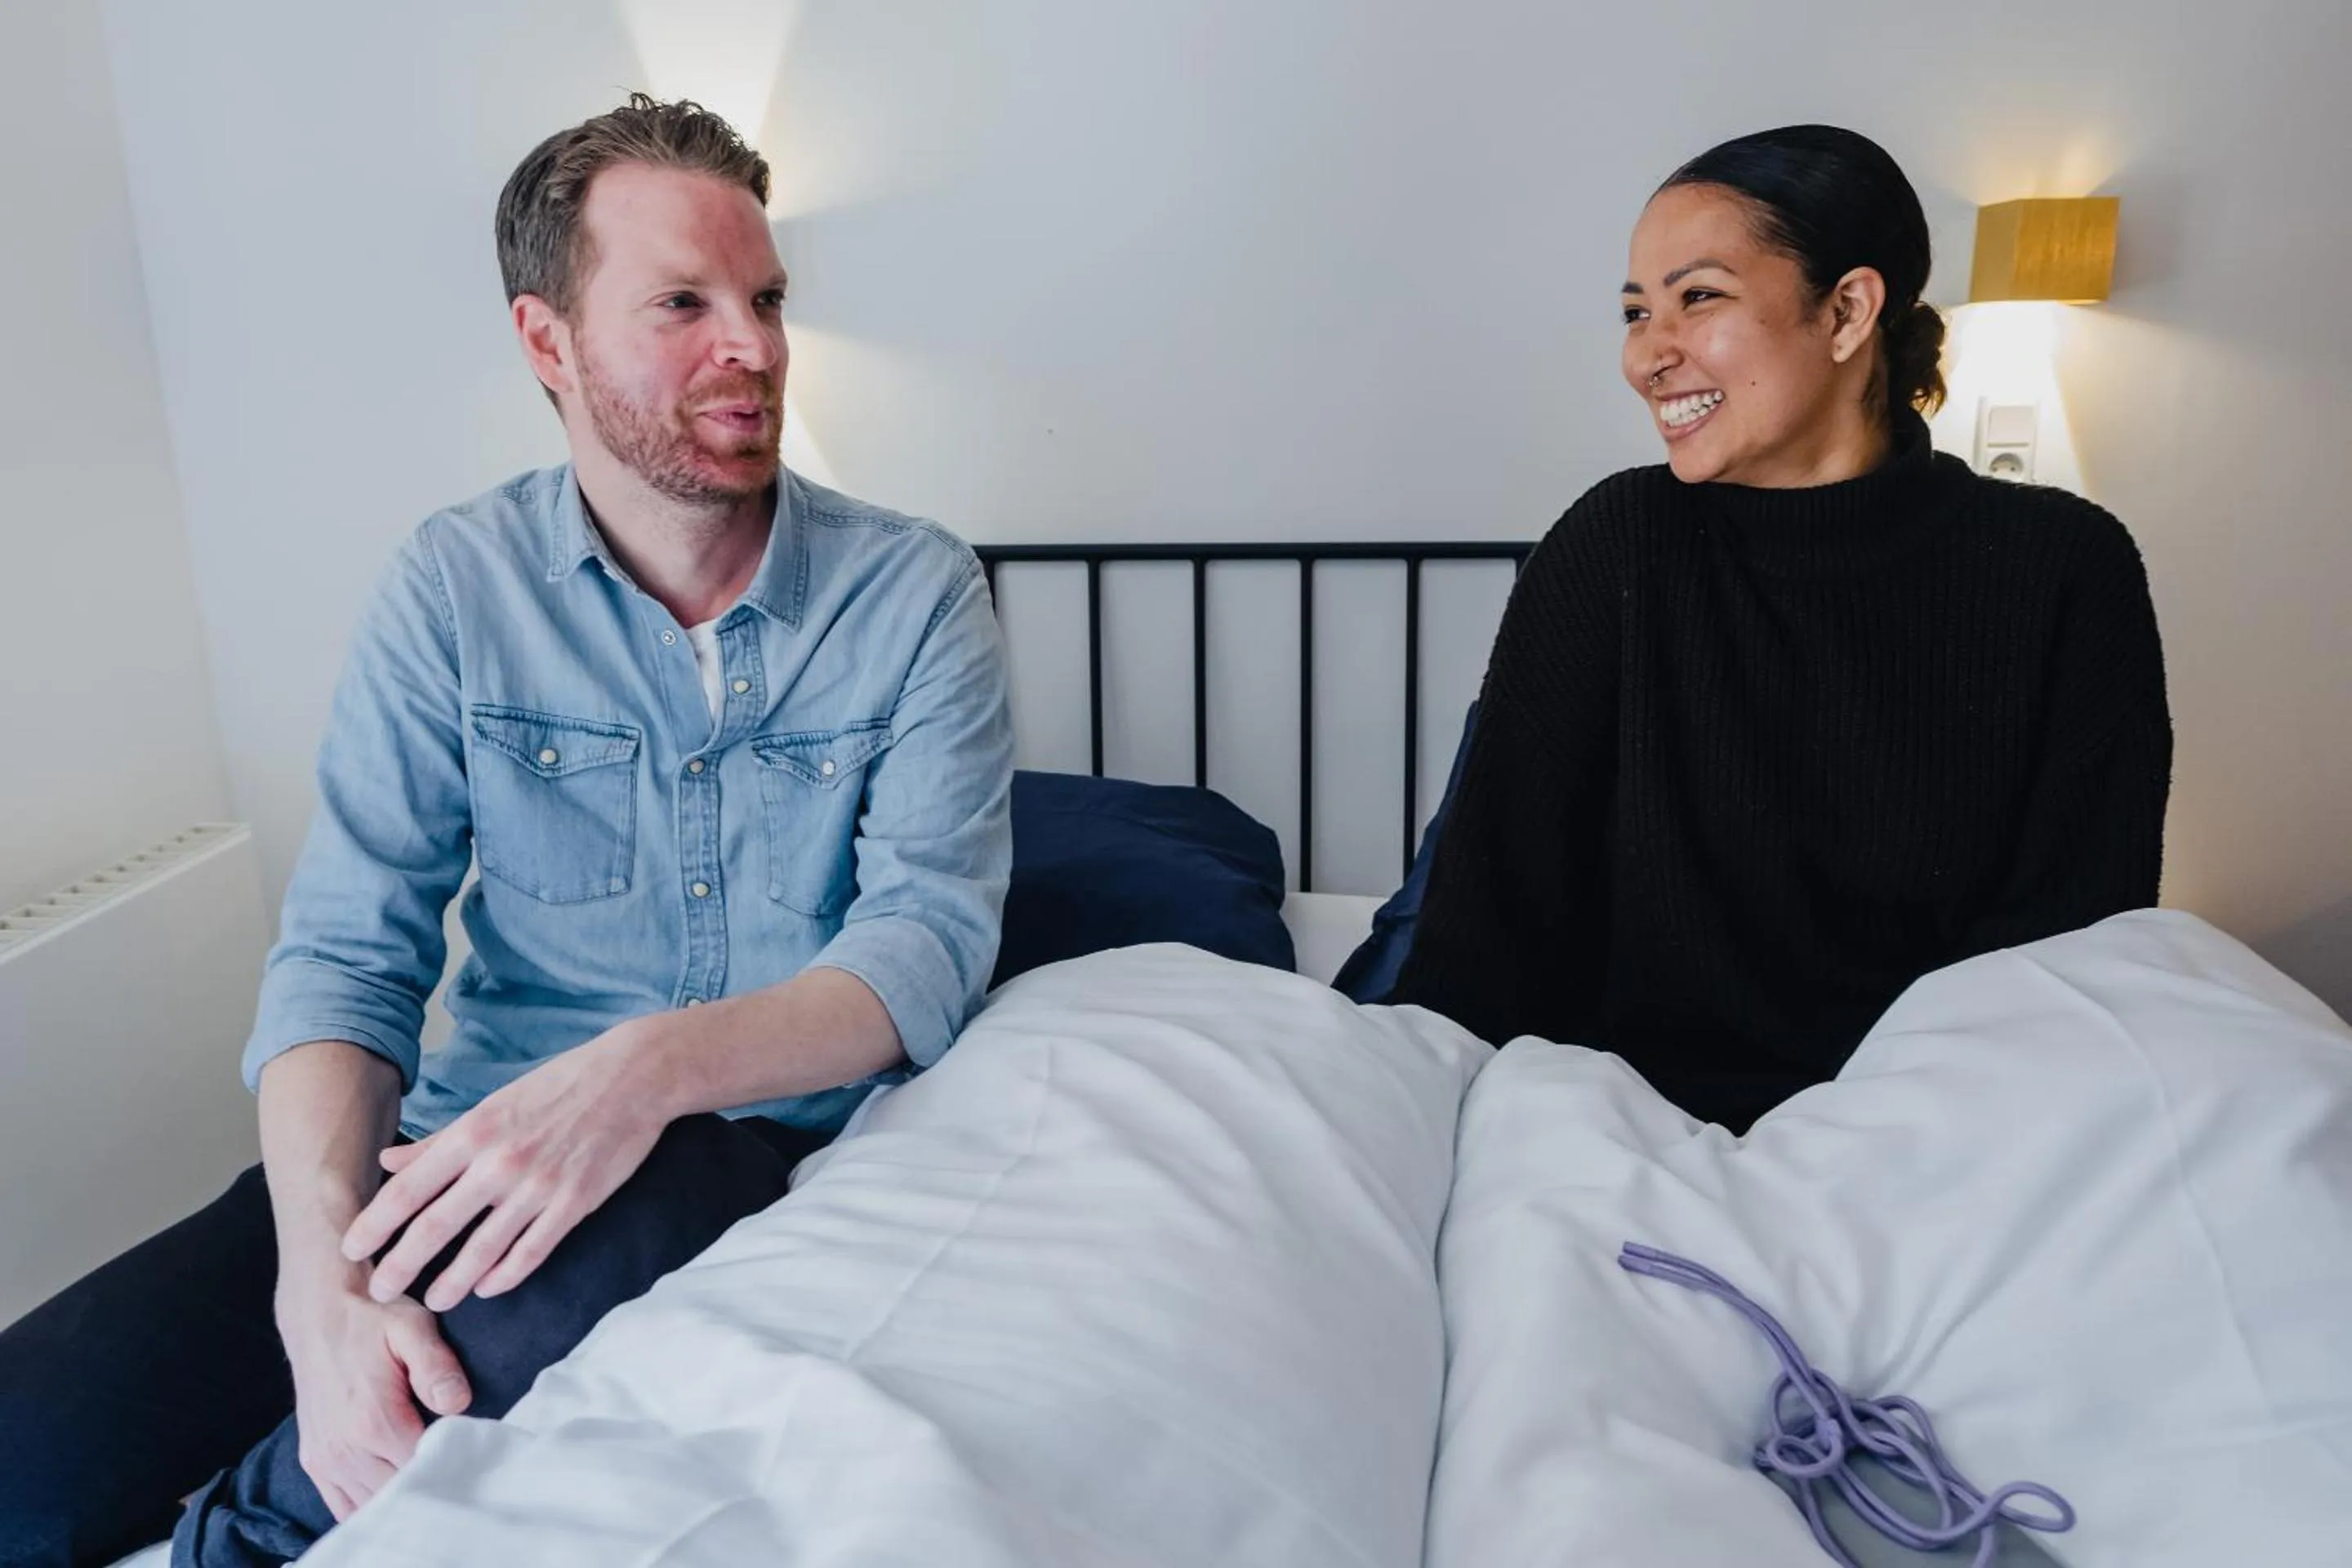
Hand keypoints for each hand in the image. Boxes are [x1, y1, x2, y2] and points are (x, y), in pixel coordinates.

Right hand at [277, 1276, 471, 1520]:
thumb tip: (458, 1404)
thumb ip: (437, 1367)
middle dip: (431, 1485)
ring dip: (402, 1496)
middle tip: (458, 1468)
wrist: (318, 1313)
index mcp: (374, 1421)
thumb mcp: (412, 1327)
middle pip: (400, 1494)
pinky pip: (344, 1507)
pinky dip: (370, 1504)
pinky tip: (394, 1488)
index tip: (473, 1455)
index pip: (424, 1469)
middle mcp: (345, 1450)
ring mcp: (326, 1460)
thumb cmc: (372, 1319)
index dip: (452, 1466)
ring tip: (430, 1475)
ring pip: (373, 1505)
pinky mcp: (314, 1462)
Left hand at [340, 1027, 668, 1310]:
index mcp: (473, 1132)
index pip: (408, 1189)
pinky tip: (487, 1289)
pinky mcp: (573, 1205)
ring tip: (433, 1302)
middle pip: (434, 1228)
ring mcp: (537, 1187)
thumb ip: (440, 1140)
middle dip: (400, 1266)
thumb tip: (389, 1160)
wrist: (631, 1078)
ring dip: (450, 1283)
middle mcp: (498, 1163)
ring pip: (481, 1251)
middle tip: (378, 1292)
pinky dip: (504, 1276)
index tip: (350, 1249)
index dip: (374, 1224)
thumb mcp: (493, 1103)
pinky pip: (530, 1253)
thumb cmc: (559, 1086)